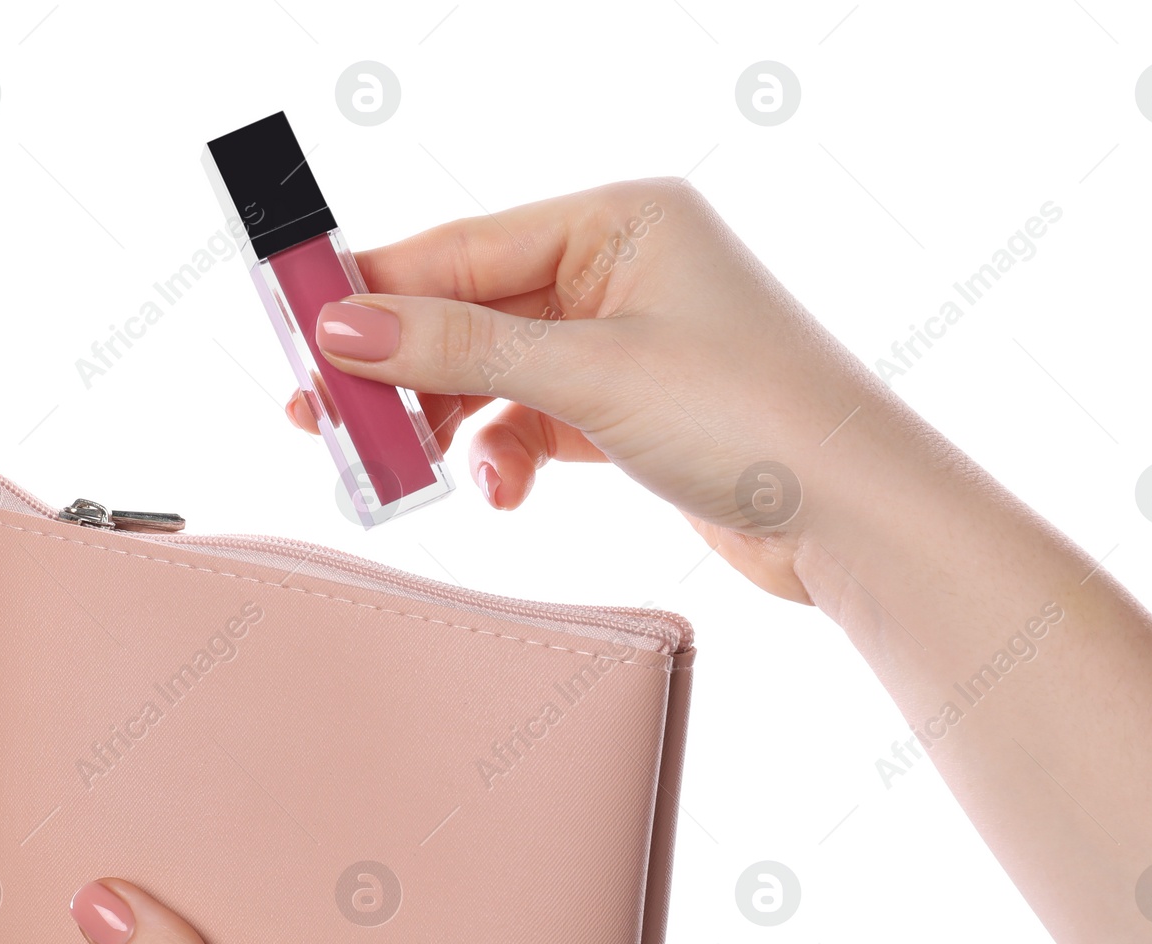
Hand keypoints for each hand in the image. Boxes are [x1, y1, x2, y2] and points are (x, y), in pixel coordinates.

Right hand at [283, 178, 909, 603]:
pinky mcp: (631, 410)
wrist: (854, 516)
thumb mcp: (591, 374)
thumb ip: (461, 348)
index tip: (297, 328)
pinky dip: (506, 455)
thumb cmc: (754, 415)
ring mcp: (626, 341)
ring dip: (454, 425)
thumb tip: (346, 325)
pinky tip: (501, 491)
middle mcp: (620, 268)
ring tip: (407, 473)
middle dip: (402, 369)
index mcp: (619, 217)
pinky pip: (535, 420)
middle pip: (471, 310)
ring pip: (497, 372)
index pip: (463, 245)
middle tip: (323, 417)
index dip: (373, 290)